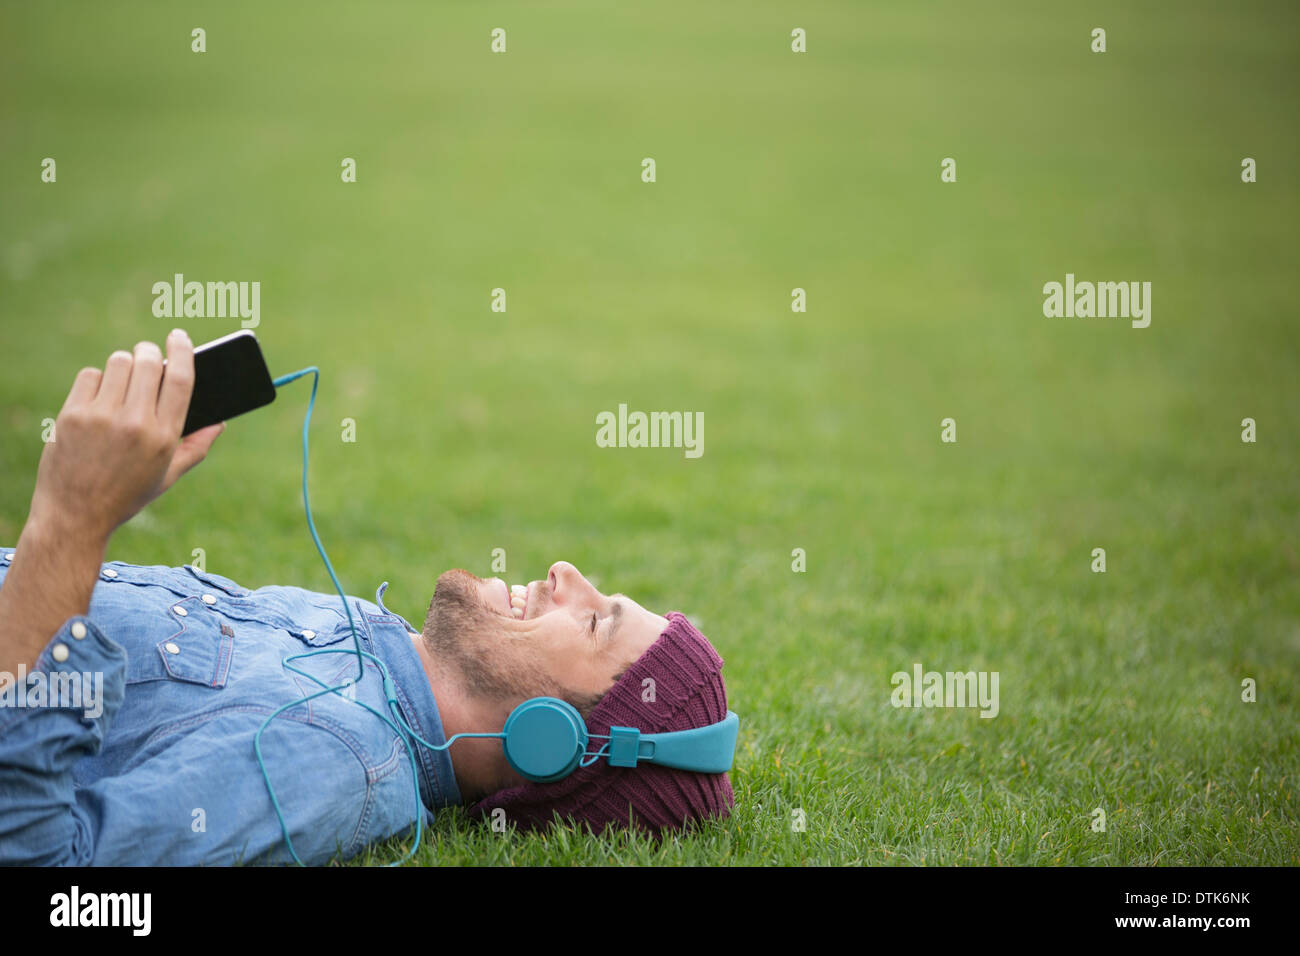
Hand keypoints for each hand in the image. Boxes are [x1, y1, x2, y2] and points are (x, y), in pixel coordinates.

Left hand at [27, 329, 224, 544]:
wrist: (75, 514)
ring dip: (125, 364)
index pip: (180, 379)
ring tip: (124, 380)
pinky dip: (98, 380)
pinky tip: (100, 396)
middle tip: (149, 356)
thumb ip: (197, 446)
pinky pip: (91, 375)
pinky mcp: (73, 414)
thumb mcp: (168, 476)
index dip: (182, 351)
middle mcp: (135, 423)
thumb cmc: (125, 495)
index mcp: (164, 437)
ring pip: (118, 362)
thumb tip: (221, 422)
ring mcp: (101, 417)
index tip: (179, 337)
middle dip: (150, 352)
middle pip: (148, 362)